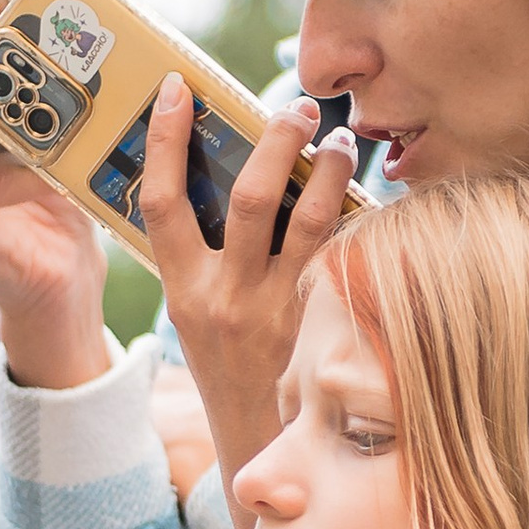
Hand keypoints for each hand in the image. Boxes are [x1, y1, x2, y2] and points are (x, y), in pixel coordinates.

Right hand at [141, 80, 358, 494]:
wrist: (258, 440)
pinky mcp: (320, 325)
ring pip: (307, 223)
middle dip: (273, 141)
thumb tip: (224, 173)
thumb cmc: (228, 364)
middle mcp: (226, 300)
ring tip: (340, 141)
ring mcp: (276, 314)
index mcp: (183, 292)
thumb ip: (203, 254)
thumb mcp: (196, 313)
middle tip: (297, 106)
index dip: (165, 141)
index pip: (162, 203)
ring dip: (327, 172)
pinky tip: (367, 197)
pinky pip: (343, 258)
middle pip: (247, 199)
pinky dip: (355, 220)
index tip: (178, 89)